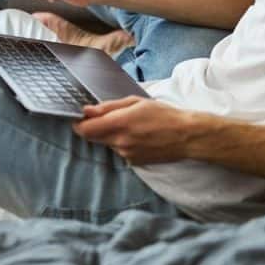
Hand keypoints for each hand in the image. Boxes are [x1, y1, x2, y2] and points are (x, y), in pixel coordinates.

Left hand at [73, 97, 202, 164]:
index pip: (84, 130)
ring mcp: (126, 154)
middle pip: (93, 138)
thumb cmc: (164, 115)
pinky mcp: (133, 162)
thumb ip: (108, 107)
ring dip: (111, 136)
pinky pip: (120, 151)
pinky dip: (123, 144)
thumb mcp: (136, 102)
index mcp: (119, 123)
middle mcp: (120, 142)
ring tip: (132, 127)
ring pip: (107, 144)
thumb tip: (87, 110)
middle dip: (95, 128)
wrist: (186, 137)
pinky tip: (139, 137)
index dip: (78, 124)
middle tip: (109, 118)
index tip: (81, 118)